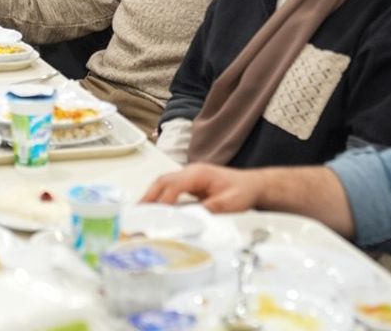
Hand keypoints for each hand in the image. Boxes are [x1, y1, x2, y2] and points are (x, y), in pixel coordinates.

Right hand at [140, 163, 263, 212]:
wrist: (253, 185)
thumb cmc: (243, 191)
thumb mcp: (230, 203)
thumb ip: (209, 209)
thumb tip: (191, 217)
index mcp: (199, 173)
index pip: (174, 185)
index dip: (163, 199)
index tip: (156, 214)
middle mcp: (190, 172)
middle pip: (163, 180)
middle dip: (149, 195)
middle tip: (137, 211)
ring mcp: (189, 176)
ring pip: (163, 183)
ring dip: (151, 196)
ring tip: (140, 211)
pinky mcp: (189, 183)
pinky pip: (169, 188)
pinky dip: (159, 197)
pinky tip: (154, 208)